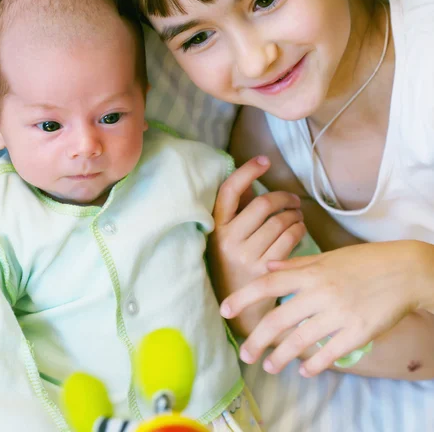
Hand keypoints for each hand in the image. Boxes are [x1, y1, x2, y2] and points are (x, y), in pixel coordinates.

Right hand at [208, 156, 305, 334]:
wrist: (237, 311)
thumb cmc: (234, 264)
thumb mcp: (228, 236)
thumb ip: (239, 210)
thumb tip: (253, 179)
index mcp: (216, 227)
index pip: (230, 190)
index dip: (247, 171)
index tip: (264, 161)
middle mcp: (228, 240)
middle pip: (264, 204)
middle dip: (284, 197)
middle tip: (293, 200)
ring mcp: (247, 256)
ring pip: (280, 221)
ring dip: (294, 214)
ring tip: (297, 215)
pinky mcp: (266, 271)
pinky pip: (290, 239)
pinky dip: (299, 229)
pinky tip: (298, 229)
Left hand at [220, 241, 422, 375]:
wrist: (403, 270)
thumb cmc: (363, 261)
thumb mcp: (328, 257)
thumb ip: (296, 264)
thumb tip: (267, 266)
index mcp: (311, 272)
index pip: (268, 284)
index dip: (243, 297)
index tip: (224, 309)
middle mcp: (320, 293)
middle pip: (278, 320)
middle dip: (256, 340)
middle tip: (244, 354)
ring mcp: (339, 314)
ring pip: (300, 341)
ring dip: (280, 357)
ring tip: (269, 366)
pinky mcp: (357, 332)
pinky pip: (329, 353)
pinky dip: (314, 365)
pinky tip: (304, 371)